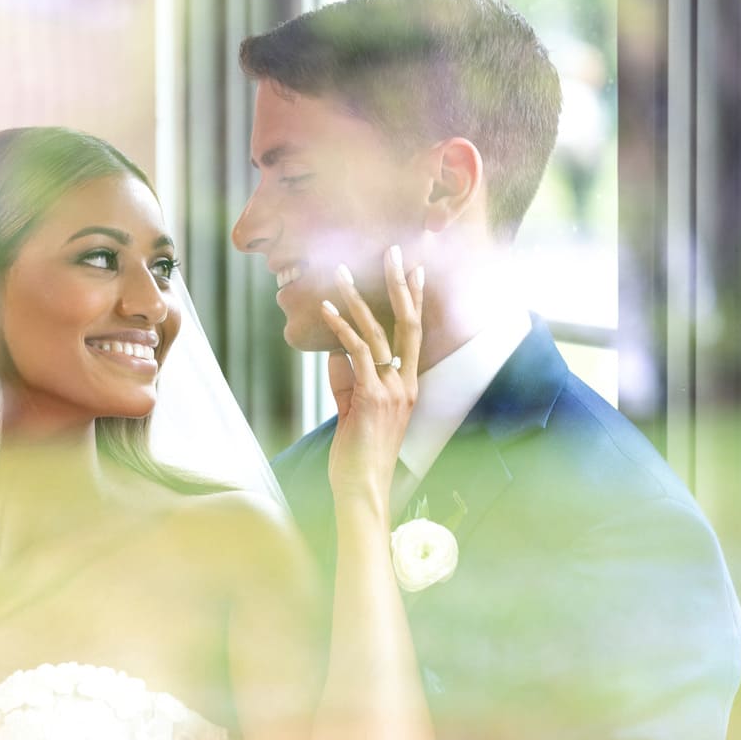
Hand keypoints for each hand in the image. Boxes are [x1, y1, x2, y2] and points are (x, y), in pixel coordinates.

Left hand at [321, 246, 423, 520]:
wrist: (362, 487)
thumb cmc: (357, 454)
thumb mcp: (353, 410)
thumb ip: (348, 380)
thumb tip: (336, 352)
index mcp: (408, 386)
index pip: (414, 334)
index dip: (414, 301)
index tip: (414, 271)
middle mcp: (406, 384)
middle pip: (407, 323)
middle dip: (400, 285)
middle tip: (393, 252)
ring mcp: (391, 390)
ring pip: (377, 333)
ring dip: (356, 299)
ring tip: (340, 272)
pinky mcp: (371, 397)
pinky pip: (356, 353)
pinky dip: (340, 328)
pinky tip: (326, 309)